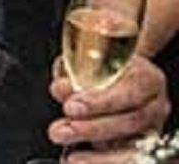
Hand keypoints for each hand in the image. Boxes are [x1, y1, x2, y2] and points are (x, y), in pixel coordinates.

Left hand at [49, 55, 170, 160]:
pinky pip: (127, 157)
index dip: (101, 101)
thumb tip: (64, 89)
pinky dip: (101, 160)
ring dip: (97, 152)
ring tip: (68, 150)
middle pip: (131, 120)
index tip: (72, 106)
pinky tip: (79, 158)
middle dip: (93, 127)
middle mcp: (154, 104)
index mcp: (146, 77)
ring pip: (131, 145)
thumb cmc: (97, 69)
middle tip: (63, 129)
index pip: (131, 91)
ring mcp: (151, 127)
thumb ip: (73, 75)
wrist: (107, 78)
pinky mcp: (142, 145)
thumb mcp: (83, 64)